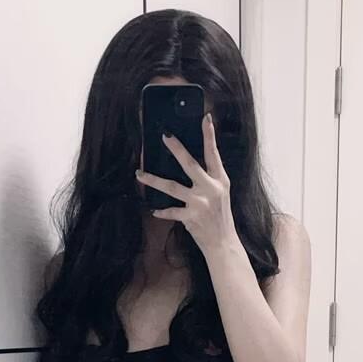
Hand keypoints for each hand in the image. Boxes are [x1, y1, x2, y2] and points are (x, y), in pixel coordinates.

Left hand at [135, 112, 236, 253]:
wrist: (223, 243)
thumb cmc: (220, 217)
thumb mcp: (221, 193)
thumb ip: (209, 178)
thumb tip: (188, 162)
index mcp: (220, 180)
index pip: (214, 154)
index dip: (210, 135)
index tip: (205, 118)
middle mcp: (210, 189)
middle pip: (189, 164)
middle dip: (176, 149)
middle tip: (164, 136)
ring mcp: (200, 203)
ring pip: (171, 187)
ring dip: (153, 180)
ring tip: (139, 174)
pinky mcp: (190, 217)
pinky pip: (171, 211)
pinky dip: (162, 211)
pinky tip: (153, 210)